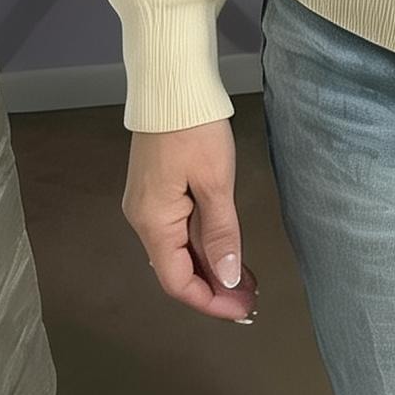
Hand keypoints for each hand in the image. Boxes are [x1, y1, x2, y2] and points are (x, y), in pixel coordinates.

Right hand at [123, 122, 258, 323]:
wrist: (172, 83)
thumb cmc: (194, 128)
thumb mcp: (215, 181)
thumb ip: (221, 233)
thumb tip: (228, 278)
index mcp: (152, 222)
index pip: (177, 281)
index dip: (210, 301)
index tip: (242, 310)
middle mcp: (144, 219)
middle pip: (177, 269)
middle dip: (214, 287)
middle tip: (251, 300)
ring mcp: (149, 204)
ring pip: (179, 250)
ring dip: (211, 267)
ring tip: (245, 280)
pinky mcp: (158, 189)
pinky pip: (179, 230)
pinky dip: (203, 244)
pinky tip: (226, 249)